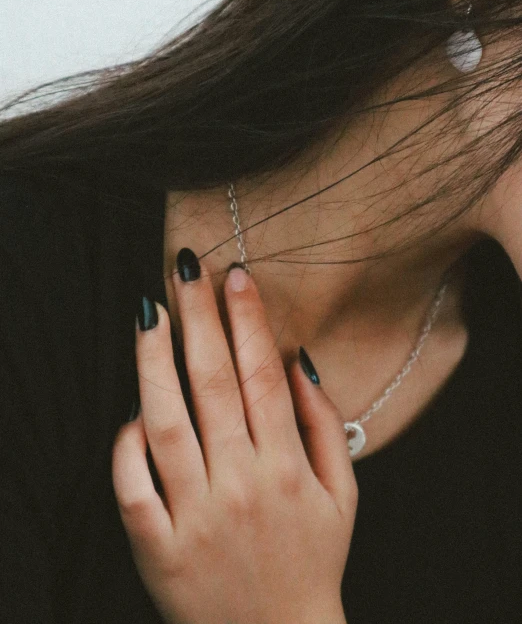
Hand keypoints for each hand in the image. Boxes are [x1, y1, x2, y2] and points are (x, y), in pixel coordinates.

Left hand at [112, 254, 356, 623]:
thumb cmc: (312, 559)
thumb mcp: (343, 493)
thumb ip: (324, 424)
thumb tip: (299, 361)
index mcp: (286, 469)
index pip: (262, 375)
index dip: (248, 319)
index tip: (234, 276)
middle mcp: (240, 485)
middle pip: (212, 384)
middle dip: (199, 318)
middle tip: (186, 270)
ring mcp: (196, 516)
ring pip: (165, 423)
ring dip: (153, 363)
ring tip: (149, 315)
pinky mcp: (158, 548)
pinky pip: (132, 486)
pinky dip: (126, 445)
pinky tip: (132, 410)